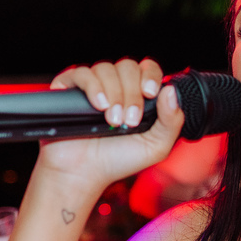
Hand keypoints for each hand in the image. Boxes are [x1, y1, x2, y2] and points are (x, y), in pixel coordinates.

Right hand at [38, 58, 185, 188]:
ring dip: (114, 93)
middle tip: (129, 120)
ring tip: (112, 120)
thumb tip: (171, 91)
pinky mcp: (69, 89)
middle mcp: (116, 87)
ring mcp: (92, 87)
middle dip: (132, 93)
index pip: (148, 69)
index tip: (150, 93)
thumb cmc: (118, 161)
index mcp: (137, 95)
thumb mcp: (155, 147)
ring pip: (106, 68)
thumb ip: (171, 121)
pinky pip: (81, 73)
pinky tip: (98, 106)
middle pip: (128, 66)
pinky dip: (93, 87)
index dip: (151, 75)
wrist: (84, 174)